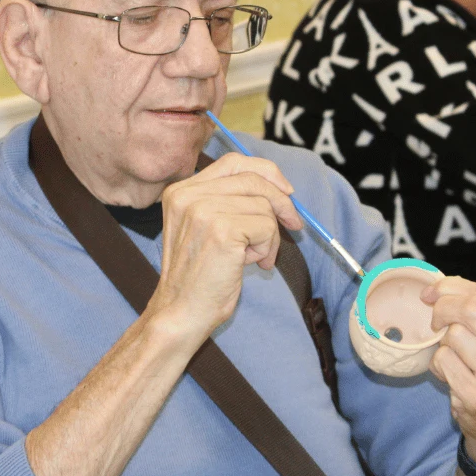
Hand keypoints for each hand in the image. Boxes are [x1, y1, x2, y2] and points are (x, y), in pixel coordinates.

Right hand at [149, 153, 302, 347]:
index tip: (286, 192)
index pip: (233, 163)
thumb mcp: (207, 230)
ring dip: (270, 235)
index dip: (266, 173)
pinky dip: (268, 248)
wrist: (181, 313)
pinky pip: (266, 226)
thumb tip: (280, 190)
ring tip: (255, 257)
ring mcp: (203, 211)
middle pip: (254, 178)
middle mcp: (188, 195)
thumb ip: (230, 204)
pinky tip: (251, 264)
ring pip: (264, 205)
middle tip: (294, 224)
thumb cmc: (200, 278)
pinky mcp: (222, 230)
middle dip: (282, 201)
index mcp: (180, 192)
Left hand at [420, 277, 475, 475]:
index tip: (433, 292)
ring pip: (453, 336)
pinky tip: (452, 377)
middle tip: (435, 320)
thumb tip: (441, 287)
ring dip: (443, 345)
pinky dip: (439, 366)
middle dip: (444, 308)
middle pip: (472, 310)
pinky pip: (443, 362)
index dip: (453, 288)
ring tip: (455, 360)